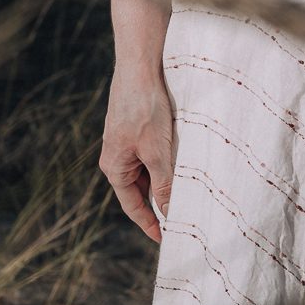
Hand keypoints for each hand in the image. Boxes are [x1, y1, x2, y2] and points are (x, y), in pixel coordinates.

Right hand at [99, 66, 176, 242]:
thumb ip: (163, 184)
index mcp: (114, 166)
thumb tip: (169, 213)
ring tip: (190, 190)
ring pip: (149, 168)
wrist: (142, 64)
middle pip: (141, 188)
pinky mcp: (138, 126)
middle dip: (161, 201)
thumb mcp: (157, 150)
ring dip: (166, 178)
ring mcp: (127, 140)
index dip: (150, 223)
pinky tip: (185, 161)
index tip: (166, 239)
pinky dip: (167, 160)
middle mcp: (117, 156)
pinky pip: (152, 151)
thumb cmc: (145, 107)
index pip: (133, 206)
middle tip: (185, 216)